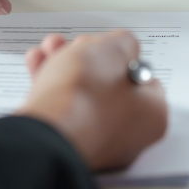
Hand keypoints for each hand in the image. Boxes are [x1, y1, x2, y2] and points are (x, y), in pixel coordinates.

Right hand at [18, 32, 166, 171]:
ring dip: (64, 67)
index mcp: (150, 116)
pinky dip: (50, 87)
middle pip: (108, 86)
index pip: (144, 80)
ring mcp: (94, 143)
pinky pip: (61, 110)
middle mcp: (126, 136)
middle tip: (76, 45)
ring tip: (51, 49)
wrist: (44, 133)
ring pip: (81, 96)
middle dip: (87, 58)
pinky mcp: (65, 146)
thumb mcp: (115, 48)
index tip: (108, 45)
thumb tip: (120, 47)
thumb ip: (124, 43)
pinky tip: (38, 65)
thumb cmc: (85, 96)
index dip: (124, 56)